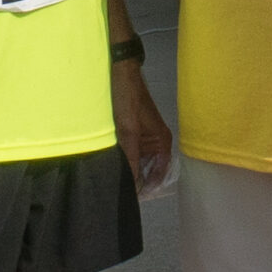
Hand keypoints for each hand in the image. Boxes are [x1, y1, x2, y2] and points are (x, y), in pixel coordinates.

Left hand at [112, 59, 171, 196]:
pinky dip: (120, 159)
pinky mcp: (130, 134)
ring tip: (112, 184)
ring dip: (126, 170)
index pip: (159, 174)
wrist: (119, 71)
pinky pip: (127, 153)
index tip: (132, 199)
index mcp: (162, 143)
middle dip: (135, 181)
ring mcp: (142, 139)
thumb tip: (130, 184)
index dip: (147, 188)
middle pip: (147, 171)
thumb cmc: (128, 98)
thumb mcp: (128, 129)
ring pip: (135, 162)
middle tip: (118, 194)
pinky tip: (109, 167)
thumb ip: (130, 157)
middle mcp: (155, 144)